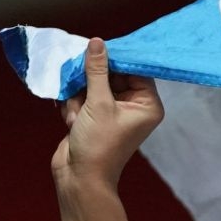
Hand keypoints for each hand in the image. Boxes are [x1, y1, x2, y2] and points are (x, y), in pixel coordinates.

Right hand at [50, 37, 163, 190]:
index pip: (135, 68)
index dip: (116, 58)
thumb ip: (97, 71)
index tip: (97, 47)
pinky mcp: (95, 116)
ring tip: (78, 114)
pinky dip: (74, 106)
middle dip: (91, 81)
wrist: (79, 177)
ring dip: (79, 96)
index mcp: (147, 104)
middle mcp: (134, 106)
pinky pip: (83, 97)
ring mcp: (114, 111)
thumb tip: (97, 42)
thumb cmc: (98, 144)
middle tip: (78, 85)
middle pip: (112, 74)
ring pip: (93, 85)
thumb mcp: (98, 103)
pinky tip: (72, 121)